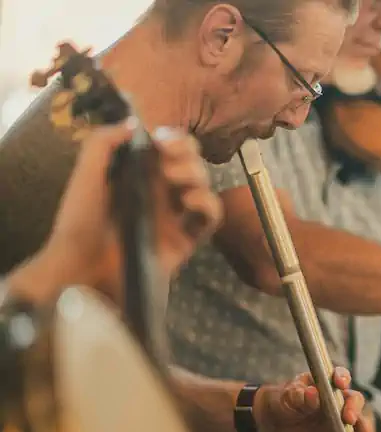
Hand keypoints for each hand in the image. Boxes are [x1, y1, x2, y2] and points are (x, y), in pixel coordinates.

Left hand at [45, 120, 221, 294]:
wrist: (82, 269)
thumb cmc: (80, 223)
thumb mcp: (85, 176)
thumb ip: (103, 143)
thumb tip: (136, 123)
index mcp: (140, 175)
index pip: (170, 148)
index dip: (174, 139)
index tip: (163, 140)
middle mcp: (162, 192)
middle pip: (192, 163)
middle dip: (186, 154)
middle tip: (167, 164)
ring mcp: (176, 216)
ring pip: (204, 186)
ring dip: (196, 175)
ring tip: (175, 180)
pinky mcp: (186, 240)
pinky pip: (209, 219)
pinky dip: (208, 205)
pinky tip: (191, 200)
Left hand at [255, 367, 380, 431]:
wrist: (277, 420)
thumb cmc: (284, 400)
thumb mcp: (288, 395)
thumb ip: (300, 395)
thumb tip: (312, 394)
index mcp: (326, 383)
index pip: (340, 376)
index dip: (342, 379)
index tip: (340, 384)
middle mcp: (339, 399)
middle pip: (354, 401)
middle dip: (354, 409)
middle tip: (349, 420)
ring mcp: (342, 419)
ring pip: (359, 423)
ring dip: (365, 431)